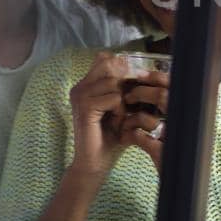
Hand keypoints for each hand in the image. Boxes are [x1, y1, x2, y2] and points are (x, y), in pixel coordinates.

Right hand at [69, 55, 167, 174]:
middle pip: (110, 65)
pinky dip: (120, 110)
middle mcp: (79, 87)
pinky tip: (116, 122)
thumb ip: (123, 87)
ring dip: (124, 100)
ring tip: (120, 116)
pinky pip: (114, 98)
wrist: (95, 162)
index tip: (132, 85)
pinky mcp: (85, 108)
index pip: (105, 58)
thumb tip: (140, 69)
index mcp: (85, 84)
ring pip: (114, 82)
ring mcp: (80, 96)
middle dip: (125, 82)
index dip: (123, 67)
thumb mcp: (119, 107)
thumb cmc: (110, 136)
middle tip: (127, 103)